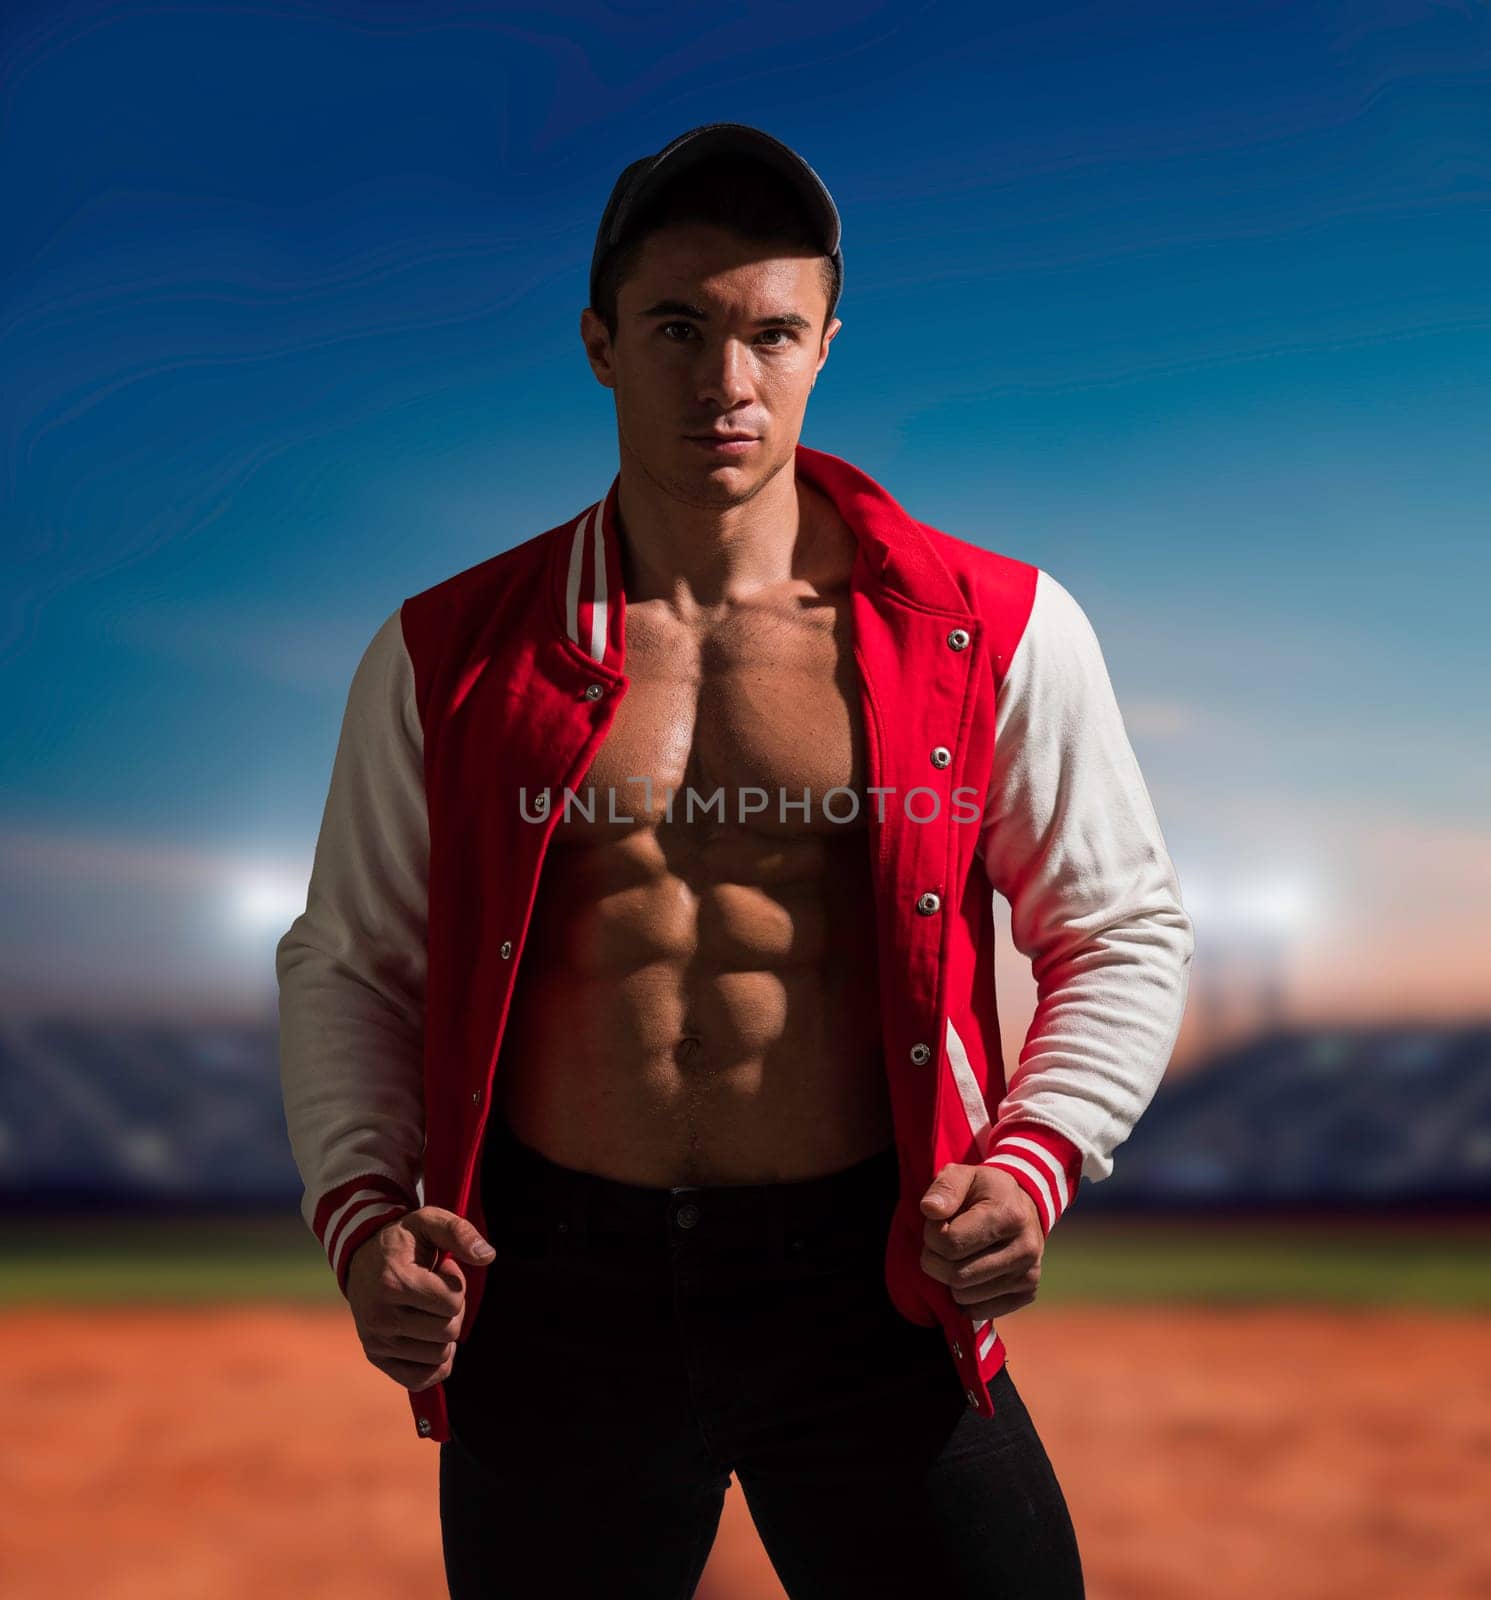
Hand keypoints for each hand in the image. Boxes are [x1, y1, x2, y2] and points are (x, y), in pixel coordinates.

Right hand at [345, 1207, 495, 1391]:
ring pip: (439, 1356)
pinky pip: (421, 1379)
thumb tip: (488, 1256)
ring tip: (426, 1307)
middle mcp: (379, 1317)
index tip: (440, 1271)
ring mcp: (376, 1341)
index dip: (456, 1283)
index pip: (452, 1302)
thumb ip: (460, 1232)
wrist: (362, 1256)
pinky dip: (435, 1363)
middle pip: (448, 1332)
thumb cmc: (404, 1240)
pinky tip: (429, 1337)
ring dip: (443, 1333)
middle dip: (452, 1310)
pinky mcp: (376, 1357)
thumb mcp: (429, 1222)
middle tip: (435, 1290)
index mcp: (393, 1283)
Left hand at [918, 1164, 1044, 1320]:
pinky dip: (966, 1298)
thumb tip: (929, 1209)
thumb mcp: (963, 1175)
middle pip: (957, 1275)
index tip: (937, 1224)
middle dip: (936, 1261)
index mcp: (1008, 1215)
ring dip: (949, 1279)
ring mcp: (1029, 1274)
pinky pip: (980, 1311)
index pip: (951, 1243)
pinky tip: (971, 1273)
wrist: (1024, 1205)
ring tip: (959, 1255)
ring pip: (966, 1296)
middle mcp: (1025, 1248)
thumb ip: (944, 1187)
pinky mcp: (1027, 1293)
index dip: (931, 1235)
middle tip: (942, 1243)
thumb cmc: (985, 1191)